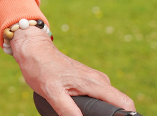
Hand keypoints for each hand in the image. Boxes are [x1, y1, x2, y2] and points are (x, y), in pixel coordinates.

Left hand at [10, 29, 135, 115]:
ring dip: (102, 111)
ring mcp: (93, 79)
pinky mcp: (86, 79)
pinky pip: (98, 95)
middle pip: (118, 104)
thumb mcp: (51, 92)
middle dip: (112, 115)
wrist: (32, 48)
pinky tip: (82, 110)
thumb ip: (67, 110)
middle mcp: (99, 80)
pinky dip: (95, 104)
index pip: (125, 103)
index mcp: (95, 83)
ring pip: (108, 100)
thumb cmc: (40, 67)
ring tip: (87, 114)